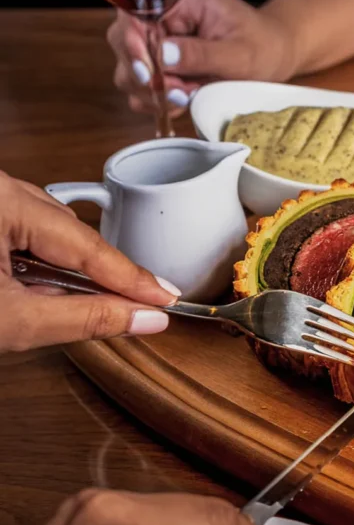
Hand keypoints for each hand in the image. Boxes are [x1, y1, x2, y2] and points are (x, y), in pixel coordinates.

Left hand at [0, 171, 178, 353]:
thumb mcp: (12, 322)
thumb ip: (84, 319)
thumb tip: (146, 318)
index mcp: (3, 202)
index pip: (88, 245)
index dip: (131, 278)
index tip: (166, 298)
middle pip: (70, 233)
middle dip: (86, 276)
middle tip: (119, 310)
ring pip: (45, 229)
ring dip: (54, 269)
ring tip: (33, 301)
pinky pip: (19, 227)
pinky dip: (28, 258)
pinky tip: (12, 286)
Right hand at [107, 0, 296, 115]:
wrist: (274, 56)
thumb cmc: (263, 46)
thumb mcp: (239, 53)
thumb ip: (201, 54)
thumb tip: (163, 55)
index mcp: (178, 0)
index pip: (134, 15)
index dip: (132, 44)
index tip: (147, 72)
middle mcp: (161, 19)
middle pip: (124, 44)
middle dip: (147, 76)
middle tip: (181, 92)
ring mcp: (158, 44)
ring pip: (129, 71)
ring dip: (154, 93)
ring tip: (189, 96)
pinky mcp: (161, 68)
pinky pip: (143, 89)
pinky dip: (158, 101)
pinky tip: (184, 101)